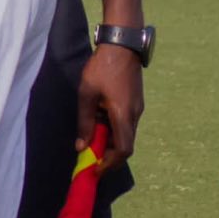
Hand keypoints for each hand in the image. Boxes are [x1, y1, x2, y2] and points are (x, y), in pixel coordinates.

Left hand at [78, 41, 143, 163]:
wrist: (122, 46)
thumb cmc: (101, 68)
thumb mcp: (87, 94)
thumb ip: (85, 122)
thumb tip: (82, 147)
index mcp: (124, 115)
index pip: (123, 150)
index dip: (110, 164)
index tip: (95, 171)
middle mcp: (135, 115)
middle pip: (125, 145)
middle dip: (108, 156)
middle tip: (89, 161)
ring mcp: (136, 109)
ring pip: (125, 134)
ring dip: (109, 142)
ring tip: (89, 143)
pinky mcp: (134, 103)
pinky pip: (124, 124)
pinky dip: (112, 131)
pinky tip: (97, 125)